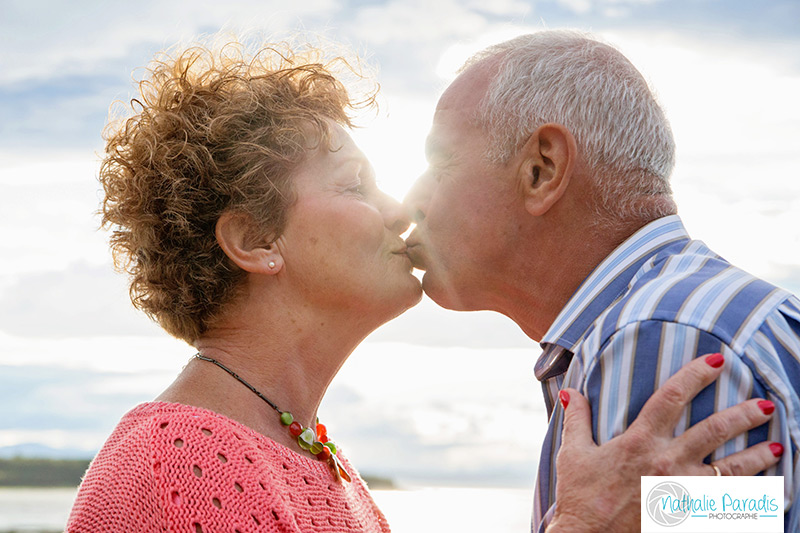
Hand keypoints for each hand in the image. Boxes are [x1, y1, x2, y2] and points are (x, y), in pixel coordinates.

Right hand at [545, 353, 782, 532]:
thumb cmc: (579, 497)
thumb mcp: (573, 453)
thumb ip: (576, 419)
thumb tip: (570, 391)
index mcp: (639, 441)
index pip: (671, 397)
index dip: (695, 374)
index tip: (717, 360)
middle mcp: (666, 462)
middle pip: (713, 430)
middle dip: (743, 415)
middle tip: (765, 405)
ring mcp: (681, 492)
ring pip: (729, 469)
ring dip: (756, 457)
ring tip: (776, 446)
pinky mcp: (688, 516)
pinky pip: (726, 505)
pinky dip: (748, 500)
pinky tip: (766, 494)